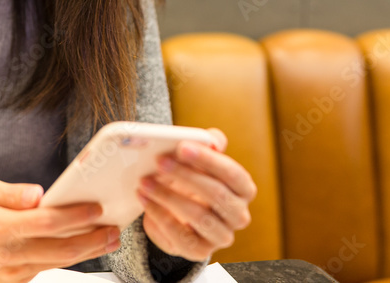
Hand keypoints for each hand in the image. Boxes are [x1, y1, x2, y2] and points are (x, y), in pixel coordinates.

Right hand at [0, 176, 120, 282]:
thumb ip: (12, 192)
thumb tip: (38, 194)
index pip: (46, 223)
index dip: (75, 216)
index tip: (96, 208)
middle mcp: (7, 254)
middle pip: (59, 249)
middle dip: (91, 239)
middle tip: (114, 229)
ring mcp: (12, 271)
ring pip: (58, 262)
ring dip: (87, 251)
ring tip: (109, 239)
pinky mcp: (15, 279)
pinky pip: (48, 267)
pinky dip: (69, 257)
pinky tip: (85, 245)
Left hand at [137, 128, 255, 261]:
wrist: (180, 214)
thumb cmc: (192, 181)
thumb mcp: (200, 161)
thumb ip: (209, 145)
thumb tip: (213, 138)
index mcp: (244, 189)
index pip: (233, 174)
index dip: (208, 159)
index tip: (181, 147)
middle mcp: (239, 215)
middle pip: (216, 195)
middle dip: (185, 175)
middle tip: (159, 161)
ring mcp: (221, 236)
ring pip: (198, 216)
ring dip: (168, 196)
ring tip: (146, 181)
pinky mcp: (200, 251)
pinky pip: (180, 236)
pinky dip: (159, 215)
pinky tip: (145, 199)